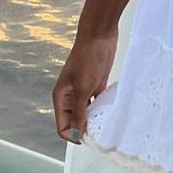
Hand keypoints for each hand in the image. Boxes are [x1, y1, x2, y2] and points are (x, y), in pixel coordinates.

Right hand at [52, 27, 117, 142]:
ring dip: (94, 120)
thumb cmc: (88, 57)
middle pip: (75, 121)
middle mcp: (71, 96)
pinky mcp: (96, 84)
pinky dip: (102, 109)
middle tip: (100, 135)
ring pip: (87, 113)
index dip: (74, 136)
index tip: (89, 139)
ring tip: (106, 126)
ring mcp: (84, 90)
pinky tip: (111, 113)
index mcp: (61, 97)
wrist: (100, 34)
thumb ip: (79, 112)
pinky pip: (97, 103)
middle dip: (85, 129)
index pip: (63, 126)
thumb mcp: (83, 88)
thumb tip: (77, 135)